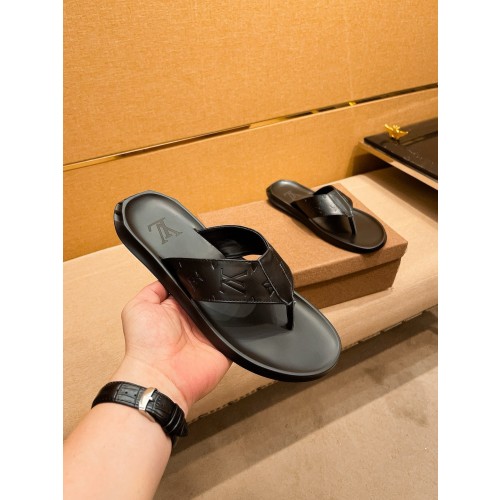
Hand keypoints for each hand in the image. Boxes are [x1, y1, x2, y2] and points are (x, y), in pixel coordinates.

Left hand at [111, 281, 231, 414]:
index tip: (201, 270)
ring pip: (225, 312)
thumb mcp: (137, 307)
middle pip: (210, 298)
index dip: (195, 280)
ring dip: (225, 306)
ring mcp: (209, 334)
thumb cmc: (145, 346)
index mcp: (175, 309)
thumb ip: (153, 290)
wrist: (161, 376)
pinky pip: (237, 333)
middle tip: (213, 285)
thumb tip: (167, 277)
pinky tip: (233, 318)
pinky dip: (238, 326)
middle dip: (212, 290)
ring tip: (221, 301)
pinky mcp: (224, 347)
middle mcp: (193, 321)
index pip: (191, 289)